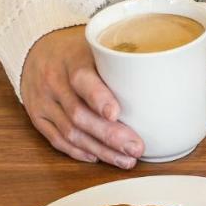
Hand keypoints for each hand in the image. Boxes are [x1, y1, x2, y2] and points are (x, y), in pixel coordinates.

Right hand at [20, 27, 143, 167]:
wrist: (37, 50)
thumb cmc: (79, 50)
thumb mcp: (97, 45)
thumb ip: (123, 58)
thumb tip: (168, 71)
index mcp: (72, 60)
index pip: (82, 80)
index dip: (99, 98)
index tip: (116, 113)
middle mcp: (54, 82)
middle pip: (79, 114)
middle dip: (109, 135)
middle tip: (136, 147)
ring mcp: (43, 102)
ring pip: (70, 132)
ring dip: (100, 149)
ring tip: (126, 160)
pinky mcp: (37, 117)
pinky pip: (56, 139)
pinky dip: (78, 151)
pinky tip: (98, 158)